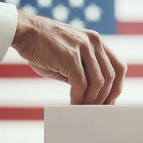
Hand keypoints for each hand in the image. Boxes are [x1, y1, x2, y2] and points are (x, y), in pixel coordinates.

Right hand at [11, 10, 126, 104]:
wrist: (24, 31)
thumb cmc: (43, 46)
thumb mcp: (70, 56)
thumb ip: (83, 71)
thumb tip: (92, 96)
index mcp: (96, 42)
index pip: (118, 67)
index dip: (117, 87)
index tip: (110, 102)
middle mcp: (94, 42)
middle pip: (111, 76)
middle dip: (105, 98)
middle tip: (96, 111)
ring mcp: (83, 48)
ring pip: (98, 82)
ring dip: (91, 100)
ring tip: (83, 110)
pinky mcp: (70, 56)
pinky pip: (81, 84)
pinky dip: (78, 99)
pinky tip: (73, 105)